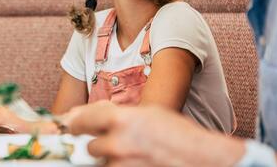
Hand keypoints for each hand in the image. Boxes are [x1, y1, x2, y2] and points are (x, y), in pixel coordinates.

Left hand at [68, 102, 244, 166]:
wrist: (202, 160)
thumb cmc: (180, 136)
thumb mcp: (149, 113)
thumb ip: (118, 114)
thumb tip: (91, 114)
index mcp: (121, 120)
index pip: (81, 120)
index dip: (76, 124)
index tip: (74, 127)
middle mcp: (117, 143)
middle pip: (91, 148)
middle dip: (101, 148)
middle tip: (119, 146)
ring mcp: (121, 165)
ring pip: (103, 165)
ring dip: (112, 162)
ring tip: (135, 157)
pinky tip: (139, 163)